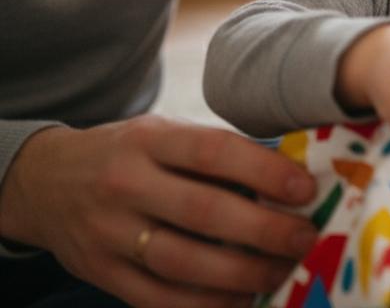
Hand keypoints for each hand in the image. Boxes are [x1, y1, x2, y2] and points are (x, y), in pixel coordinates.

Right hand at [0, 116, 318, 307]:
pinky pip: (159, 297)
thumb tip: (292, 178)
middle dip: (263, 230)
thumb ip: (217, 153)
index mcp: (149, 141)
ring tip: (281, 271)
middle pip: (202, 211)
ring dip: (241, 272)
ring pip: (182, 261)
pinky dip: (206, 304)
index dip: (264, 171)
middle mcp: (125, 185)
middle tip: (305, 238)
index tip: (305, 189)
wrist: (46, 181)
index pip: (212, 151)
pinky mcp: (102, 273)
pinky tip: (242, 299)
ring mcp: (109, 233)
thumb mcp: (164, 135)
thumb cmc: (128, 154)